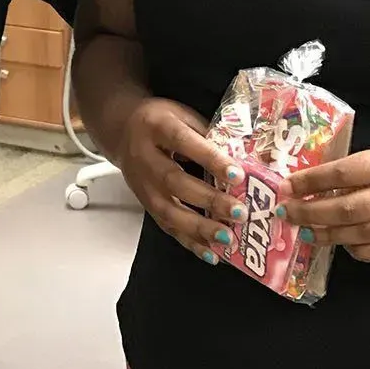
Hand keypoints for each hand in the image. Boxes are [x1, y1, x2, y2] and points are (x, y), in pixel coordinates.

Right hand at [111, 97, 243, 265]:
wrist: (124, 130)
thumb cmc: (161, 122)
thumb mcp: (183, 115)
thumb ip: (209, 135)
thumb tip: (245, 158)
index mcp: (156, 127)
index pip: (183, 142)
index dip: (210, 159)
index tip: (237, 175)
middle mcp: (144, 157)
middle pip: (174, 182)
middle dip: (208, 200)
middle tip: (238, 212)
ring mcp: (142, 184)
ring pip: (167, 211)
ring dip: (199, 228)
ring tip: (227, 238)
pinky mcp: (145, 204)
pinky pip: (166, 226)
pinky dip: (189, 242)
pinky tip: (210, 253)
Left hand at [279, 135, 369, 263]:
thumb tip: (337, 180)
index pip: (347, 172)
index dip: (313, 181)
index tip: (289, 185)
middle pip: (348, 208)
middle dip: (312, 211)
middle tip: (288, 212)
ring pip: (362, 235)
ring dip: (329, 234)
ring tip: (308, 230)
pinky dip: (360, 250)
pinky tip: (345, 244)